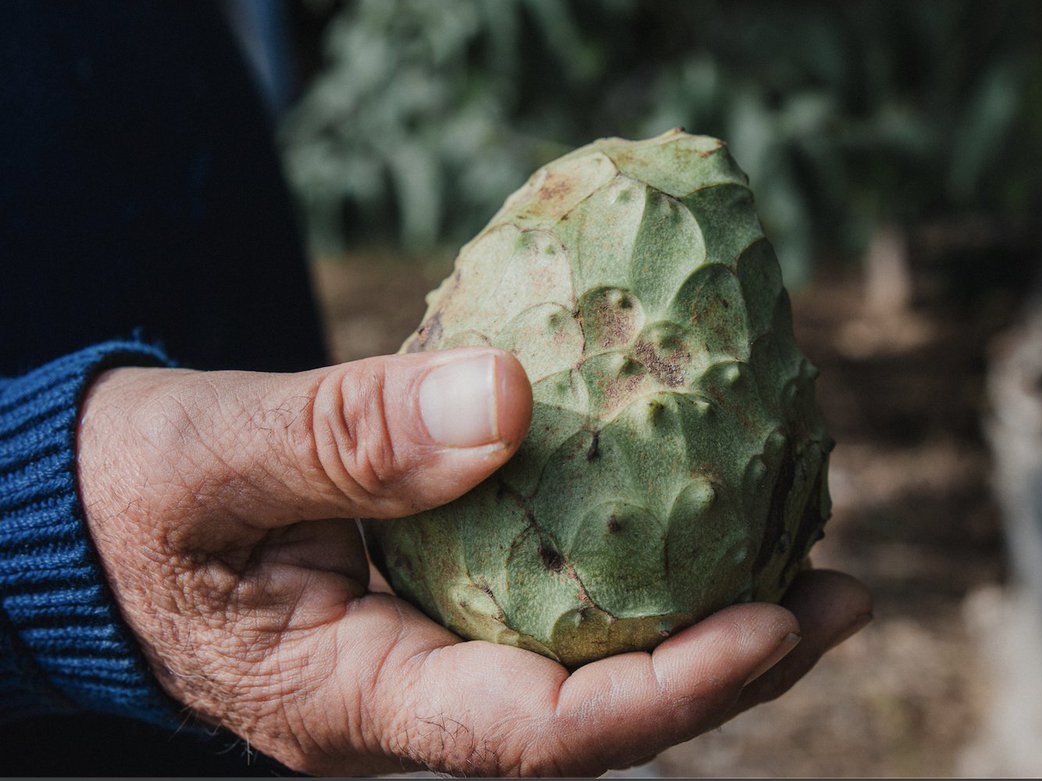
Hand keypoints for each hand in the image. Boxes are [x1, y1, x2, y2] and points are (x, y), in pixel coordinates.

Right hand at [78, 348, 870, 776]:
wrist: (101, 514)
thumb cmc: (136, 498)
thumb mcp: (213, 458)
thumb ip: (346, 436)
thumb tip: (511, 402)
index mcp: (359, 699)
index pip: (536, 735)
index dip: (667, 692)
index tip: (777, 623)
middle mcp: (418, 694)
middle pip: (599, 713)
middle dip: (731, 666)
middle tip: (844, 595)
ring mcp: (434, 651)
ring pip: (592, 658)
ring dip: (705, 612)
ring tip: (813, 551)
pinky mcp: (442, 598)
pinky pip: (557, 594)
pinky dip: (636, 555)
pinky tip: (696, 499)